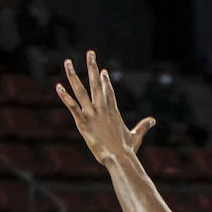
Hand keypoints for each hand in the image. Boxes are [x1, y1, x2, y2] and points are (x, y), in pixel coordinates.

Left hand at [57, 52, 155, 167]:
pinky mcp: (83, 123)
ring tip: (68, 62)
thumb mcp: (136, 136)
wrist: (120, 158)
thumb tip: (153, 120)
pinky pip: (72, 107)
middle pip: (95, 83)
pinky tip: (58, 86)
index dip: (105, 80)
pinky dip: (65, 97)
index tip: (102, 71)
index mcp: (113, 111)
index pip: (108, 91)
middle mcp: (102, 109)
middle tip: (90, 53)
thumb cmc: (128, 150)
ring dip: (73, 76)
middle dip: (92, 67)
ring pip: (81, 91)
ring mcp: (92, 115)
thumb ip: (143, 126)